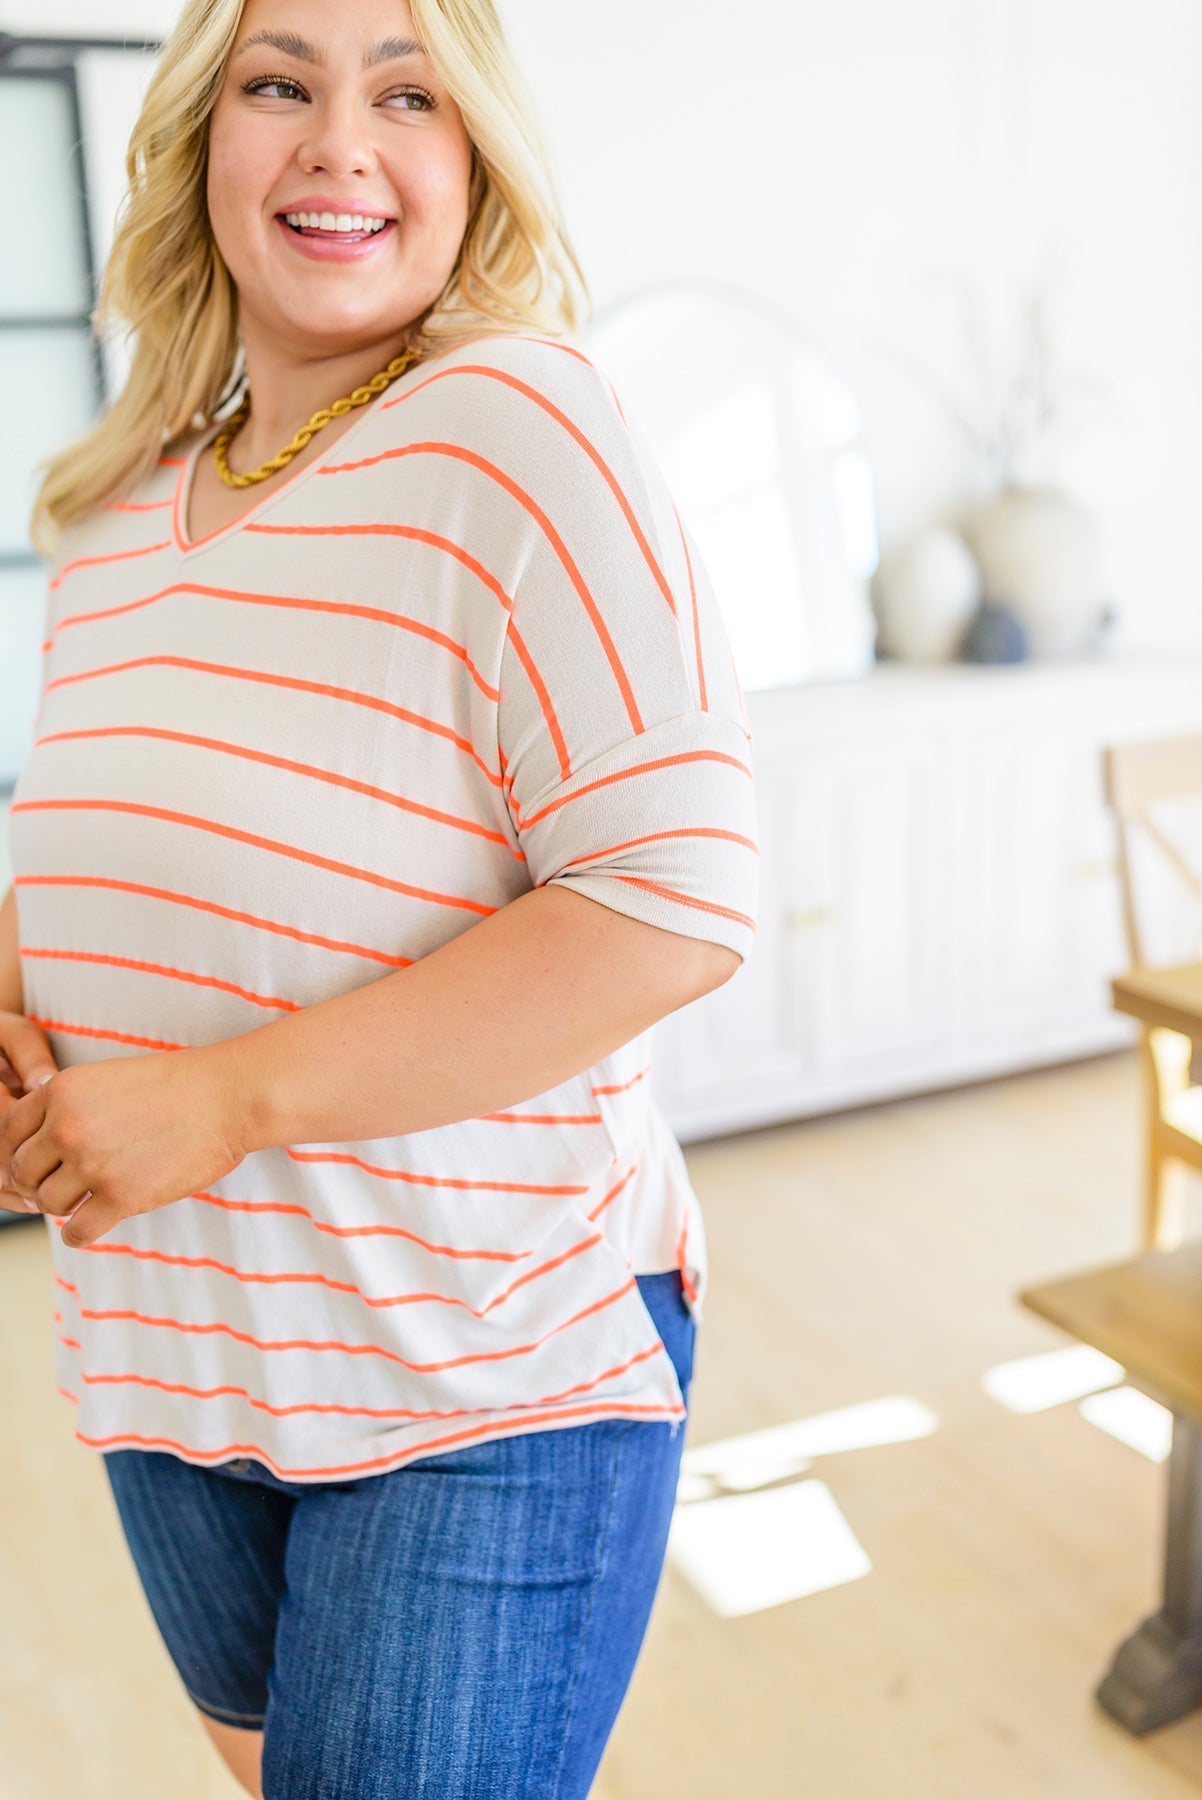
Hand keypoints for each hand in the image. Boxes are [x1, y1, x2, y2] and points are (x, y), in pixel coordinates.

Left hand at [0, 1046, 252, 1249]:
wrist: (229, 1097)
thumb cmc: (176, 1086)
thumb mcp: (107, 1079)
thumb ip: (68, 1107)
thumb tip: (39, 1152)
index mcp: (62, 1091)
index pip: (10, 1133)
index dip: (25, 1151)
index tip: (44, 1161)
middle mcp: (68, 1126)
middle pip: (24, 1172)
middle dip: (42, 1180)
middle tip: (70, 1183)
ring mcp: (93, 1163)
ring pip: (49, 1203)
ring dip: (67, 1205)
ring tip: (93, 1196)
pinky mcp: (122, 1197)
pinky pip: (77, 1232)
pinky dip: (81, 1233)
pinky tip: (98, 1221)